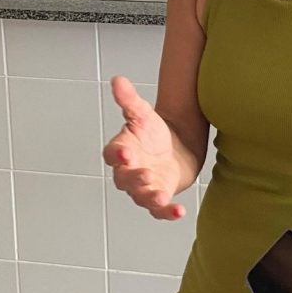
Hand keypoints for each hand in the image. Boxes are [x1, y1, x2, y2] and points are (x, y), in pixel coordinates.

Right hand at [102, 75, 184, 220]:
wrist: (178, 143)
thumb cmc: (155, 130)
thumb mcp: (143, 112)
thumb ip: (129, 99)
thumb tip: (118, 80)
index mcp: (122, 150)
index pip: (112, 155)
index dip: (116, 155)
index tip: (124, 152)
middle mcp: (129, 171)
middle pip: (125, 179)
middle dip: (134, 178)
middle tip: (145, 174)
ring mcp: (145, 186)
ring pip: (142, 197)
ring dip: (150, 198)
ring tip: (161, 196)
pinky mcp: (161, 195)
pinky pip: (160, 210)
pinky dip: (168, 213)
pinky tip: (179, 211)